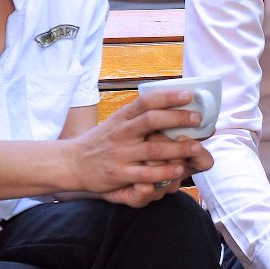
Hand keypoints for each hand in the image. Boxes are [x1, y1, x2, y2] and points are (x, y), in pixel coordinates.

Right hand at [64, 92, 212, 207]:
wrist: (72, 162)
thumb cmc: (101, 141)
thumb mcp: (116, 121)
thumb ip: (138, 115)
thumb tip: (169, 103)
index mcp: (122, 117)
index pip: (146, 101)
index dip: (168, 96)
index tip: (189, 94)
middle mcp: (121, 133)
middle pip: (151, 121)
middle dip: (177, 119)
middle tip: (197, 119)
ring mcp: (120, 153)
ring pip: (152, 149)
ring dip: (177, 148)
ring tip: (196, 147)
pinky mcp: (119, 174)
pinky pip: (145, 174)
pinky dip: (163, 172)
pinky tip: (178, 169)